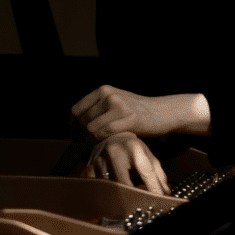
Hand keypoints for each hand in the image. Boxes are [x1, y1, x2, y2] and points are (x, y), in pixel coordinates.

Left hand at [72, 85, 203, 140]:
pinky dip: (104, 140)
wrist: (162, 112)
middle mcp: (108, 94)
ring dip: (93, 140)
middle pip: (83, 121)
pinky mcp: (130, 118)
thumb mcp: (114, 103)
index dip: (72, 126)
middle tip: (89, 145)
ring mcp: (119, 105)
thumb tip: (75, 127)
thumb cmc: (136, 112)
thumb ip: (97, 109)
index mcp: (102, 90)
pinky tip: (110, 142)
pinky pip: (106, 133)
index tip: (75, 137)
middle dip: (83, 136)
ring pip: (92, 128)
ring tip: (100, 144)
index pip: (76, 110)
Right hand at [80, 132, 169, 194]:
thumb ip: (158, 174)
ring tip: (124, 202)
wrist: (110, 133)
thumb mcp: (148, 156)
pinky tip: (109, 195)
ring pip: (109, 186)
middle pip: (124, 182)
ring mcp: (100, 158)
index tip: (158, 199)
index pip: (145, 172)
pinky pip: (96, 185)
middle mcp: (115, 152)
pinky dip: (104, 192)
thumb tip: (166, 193)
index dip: (153, 188)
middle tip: (138, 205)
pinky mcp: (89, 165)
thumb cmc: (133, 148)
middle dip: (132, 196)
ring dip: (117, 196)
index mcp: (133, 148)